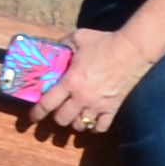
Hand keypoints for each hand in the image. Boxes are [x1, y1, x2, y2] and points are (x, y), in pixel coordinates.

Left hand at [32, 33, 151, 139]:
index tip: (32, 117)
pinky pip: (101, 127)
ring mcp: (98, 105)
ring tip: (75, 117)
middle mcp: (81, 98)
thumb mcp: (79, 38)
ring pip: (80, 126)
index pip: (48, 103)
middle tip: (57, 112)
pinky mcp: (113, 108)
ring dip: (75, 123)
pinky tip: (93, 123)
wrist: (131, 50)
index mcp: (70, 81)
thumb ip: (64, 44)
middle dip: (57, 118)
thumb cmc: (104, 42)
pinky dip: (95, 128)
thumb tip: (56, 47)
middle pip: (62, 119)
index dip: (37, 113)